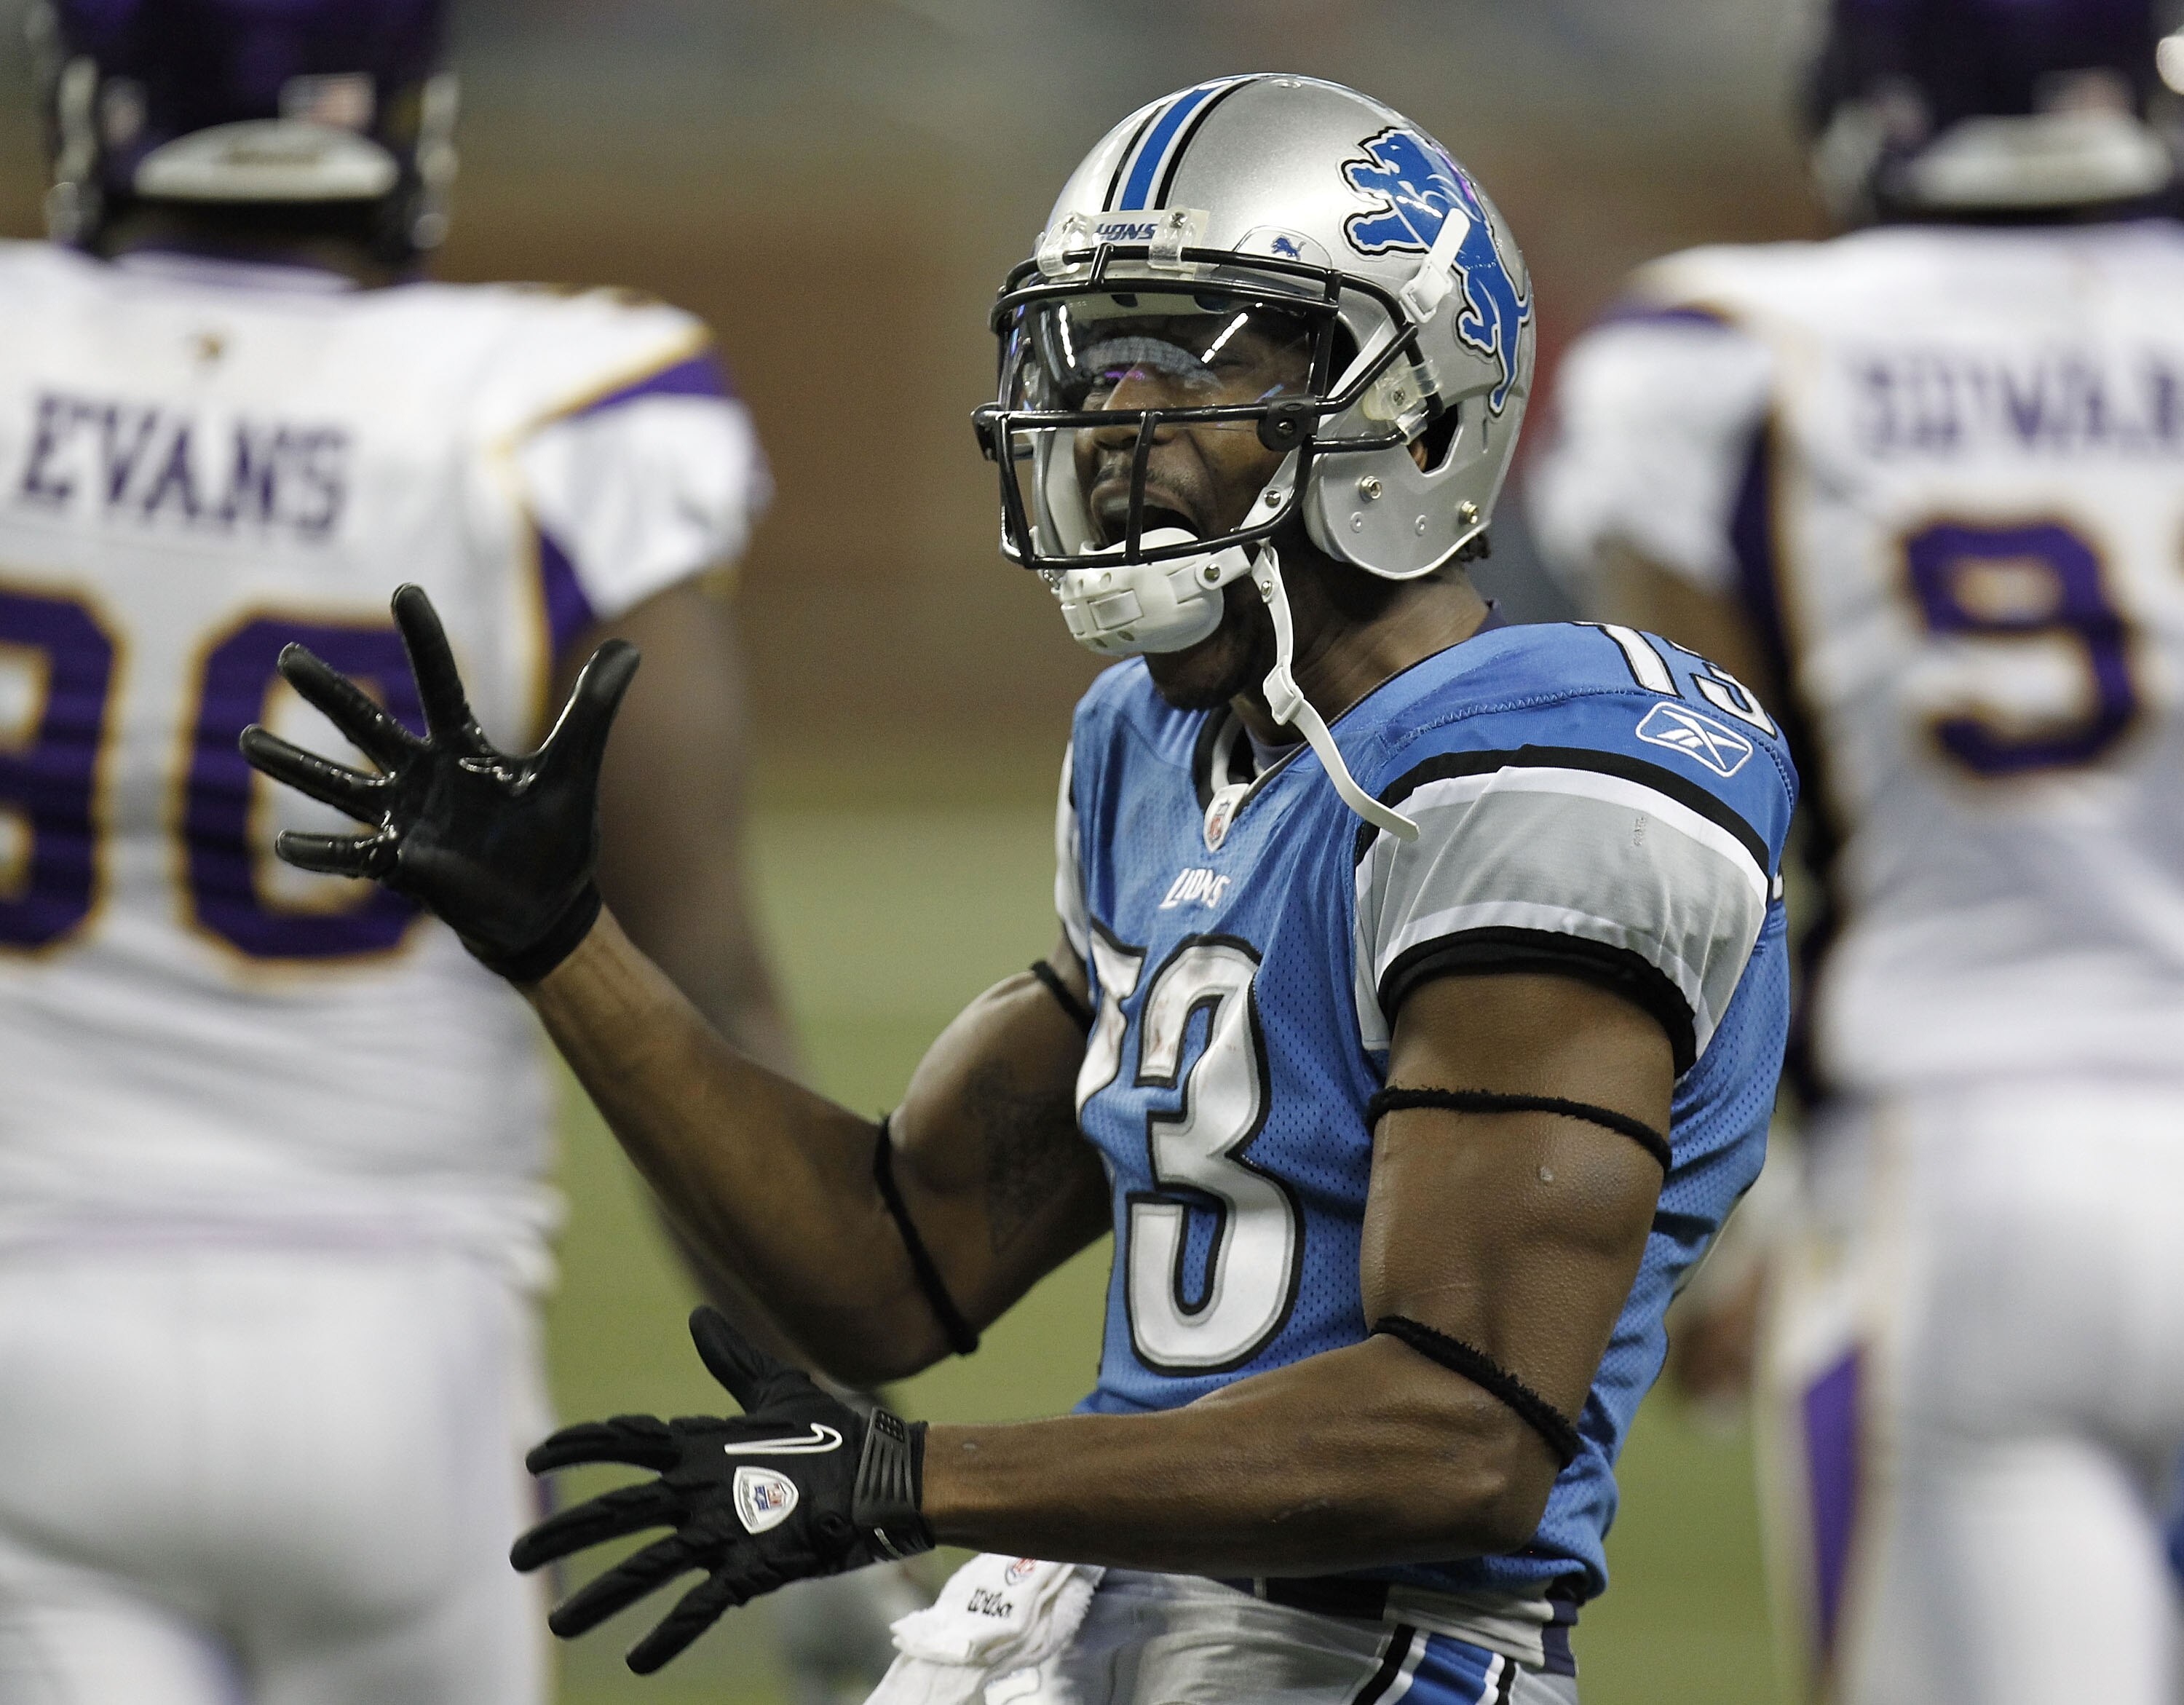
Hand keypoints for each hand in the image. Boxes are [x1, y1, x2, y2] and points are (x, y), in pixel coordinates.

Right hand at [238, 583, 636, 980]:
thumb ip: (594, 710)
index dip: (424, 639)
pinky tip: (280, 840)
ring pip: (340, 785)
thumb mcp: (575, 769)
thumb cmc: (556, 836)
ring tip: (248, 740)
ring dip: (296, 766)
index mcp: (463, 747)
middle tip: (289, 655)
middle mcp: (424, 775)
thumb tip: (631, 648)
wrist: (549, 907)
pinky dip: (318, 850)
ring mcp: (407, 819)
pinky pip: (351, 856)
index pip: (439, 682)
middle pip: (369, 726)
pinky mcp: (402, 865)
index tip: (404, 589)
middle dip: (332, 693)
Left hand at [511, 1307, 931, 1673]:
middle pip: (614, 1510)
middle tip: (516, 1557)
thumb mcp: (778, 1389)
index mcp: (702, 1442)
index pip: (623, 1438)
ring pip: (644, 1567)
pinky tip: (637, 1662)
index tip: (533, 1460)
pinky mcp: (752, 1569)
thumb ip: (732, 1359)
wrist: (887, 1478)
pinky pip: (698, 1608)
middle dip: (560, 1534)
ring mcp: (724, 1530)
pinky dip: (666, 1637)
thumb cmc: (834, 1431)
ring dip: (598, 1598)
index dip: (575, 1445)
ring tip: (557, 1624)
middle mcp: (701, 1485)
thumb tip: (699, 1316)